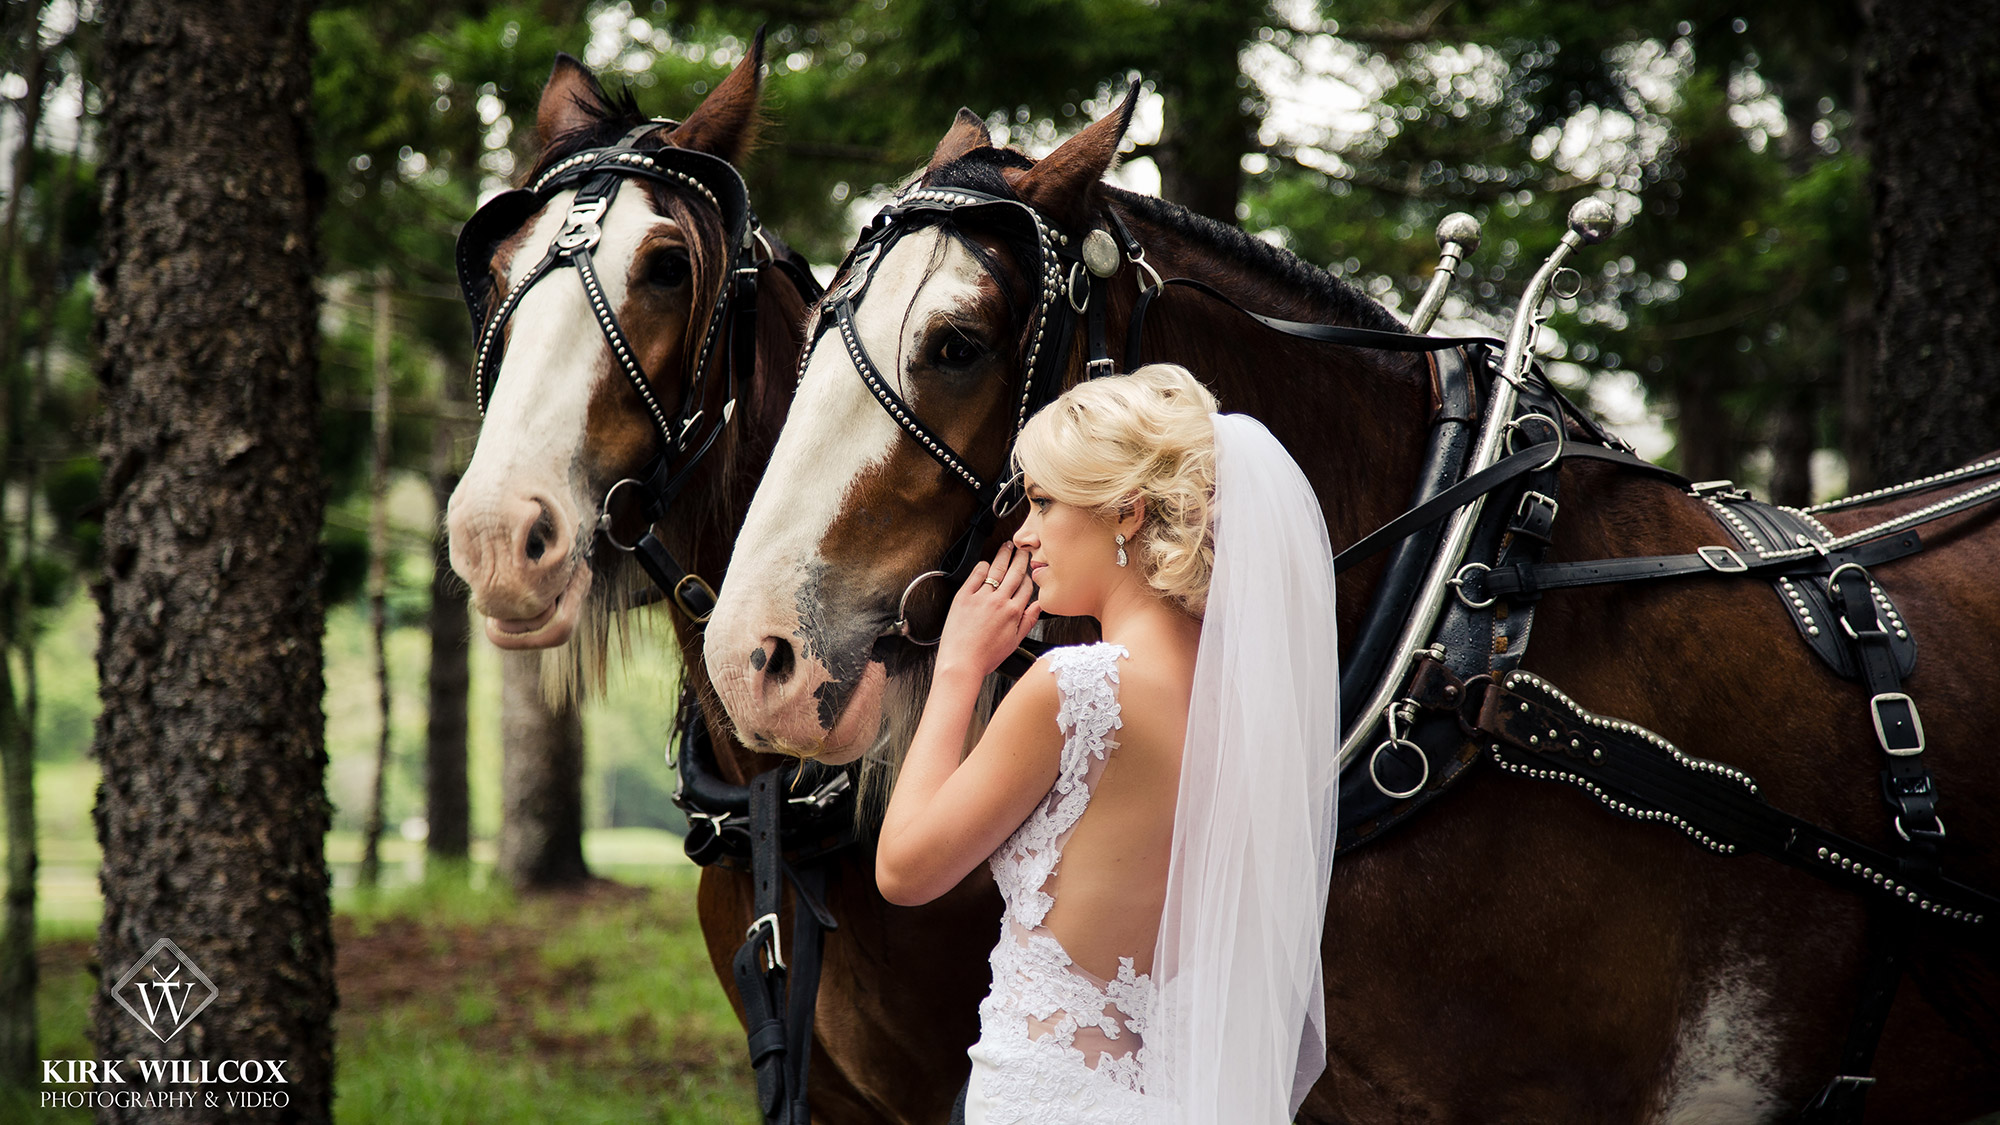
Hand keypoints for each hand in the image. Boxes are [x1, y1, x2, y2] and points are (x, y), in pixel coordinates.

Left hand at [936, 543, 1041, 681]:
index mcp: (1014, 612)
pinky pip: (976, 574)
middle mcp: (999, 601)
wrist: (961, 663)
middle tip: (1023, 549)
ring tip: (1007, 546)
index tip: (1028, 570)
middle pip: (1015, 573)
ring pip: (997, 569)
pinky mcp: (964, 596)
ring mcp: (981, 597)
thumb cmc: (985, 657)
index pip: (1027, 587)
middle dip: (1021, 558)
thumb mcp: (1014, 642)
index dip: (1029, 577)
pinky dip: (983, 566)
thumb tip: (1039, 606)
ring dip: (1004, 555)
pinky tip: (986, 563)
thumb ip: (1028, 621)